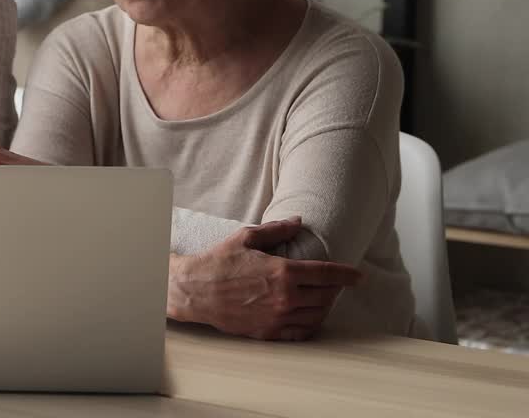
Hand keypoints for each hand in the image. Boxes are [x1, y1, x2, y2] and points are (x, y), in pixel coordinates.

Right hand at [168, 217, 361, 340]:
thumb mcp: (246, 238)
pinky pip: (301, 332)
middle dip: (336, 289)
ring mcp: (278, 317)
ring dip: (325, 306)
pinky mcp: (269, 332)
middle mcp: (285, 297)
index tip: (358, 276)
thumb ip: (276, 231)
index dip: (347, 274)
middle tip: (335, 284)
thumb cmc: (218, 262)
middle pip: (326, 296)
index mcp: (283, 272)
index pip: (327, 274)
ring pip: (317, 315)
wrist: (195, 291)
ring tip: (323, 298)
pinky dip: (311, 324)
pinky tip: (309, 316)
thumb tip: (298, 223)